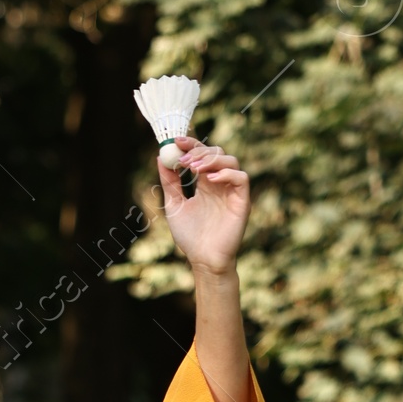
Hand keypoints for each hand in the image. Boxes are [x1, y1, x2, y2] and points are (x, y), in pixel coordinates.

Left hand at [159, 134, 249, 274]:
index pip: (201, 155)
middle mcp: (220, 184)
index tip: (176, 141)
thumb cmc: (190, 236)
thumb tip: (160, 158)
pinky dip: (227, 174)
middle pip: (217, 153)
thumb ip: (169, 182)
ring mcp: (232, 192)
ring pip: (231, 161)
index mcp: (205, 183)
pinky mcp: (242, 201)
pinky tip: (210, 180)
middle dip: (199, 151)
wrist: (203, 260)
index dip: (191, 144)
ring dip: (212, 160)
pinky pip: (241, 178)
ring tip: (194, 169)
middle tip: (184, 160)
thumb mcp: (174, 205)